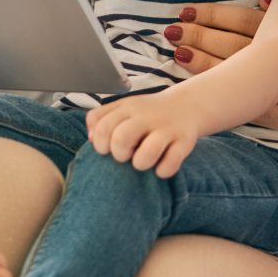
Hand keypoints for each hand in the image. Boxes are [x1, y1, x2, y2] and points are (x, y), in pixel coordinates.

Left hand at [85, 88, 200, 178]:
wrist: (187, 105)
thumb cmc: (148, 113)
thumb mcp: (124, 108)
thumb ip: (101, 118)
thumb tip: (91, 138)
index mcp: (127, 107)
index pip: (101, 125)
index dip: (100, 143)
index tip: (108, 148)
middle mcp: (146, 116)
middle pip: (120, 138)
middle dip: (119, 154)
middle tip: (126, 155)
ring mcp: (167, 128)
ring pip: (147, 154)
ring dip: (141, 164)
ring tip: (143, 161)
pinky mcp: (185, 141)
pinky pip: (170, 164)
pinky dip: (163, 171)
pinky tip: (161, 166)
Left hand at [163, 0, 277, 138]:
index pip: (245, 21)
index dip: (214, 16)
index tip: (186, 11)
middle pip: (235, 46)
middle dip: (200, 38)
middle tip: (170, 31)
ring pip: (241, 77)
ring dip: (206, 66)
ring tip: (176, 55)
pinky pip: (255, 110)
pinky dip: (230, 101)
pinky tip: (205, 95)